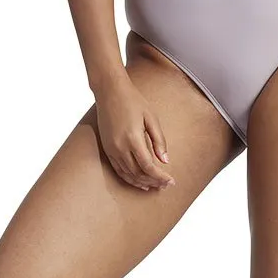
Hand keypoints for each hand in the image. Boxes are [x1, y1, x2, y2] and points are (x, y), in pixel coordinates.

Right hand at [94, 72, 174, 190]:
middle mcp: (120, 147)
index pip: (148, 166)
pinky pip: (118, 170)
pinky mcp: (107, 149)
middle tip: (165, 185)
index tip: (171, 181)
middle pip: (138, 174)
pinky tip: (139, 182)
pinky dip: (129, 178)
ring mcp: (111, 149)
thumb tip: (165, 161)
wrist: (109, 90)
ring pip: (128, 174)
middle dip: (153, 182)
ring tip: (155, 186)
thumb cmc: (133, 101)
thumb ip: (159, 140)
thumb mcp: (151, 117)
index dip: (160, 177)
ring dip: (142, 183)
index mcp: (133, 138)